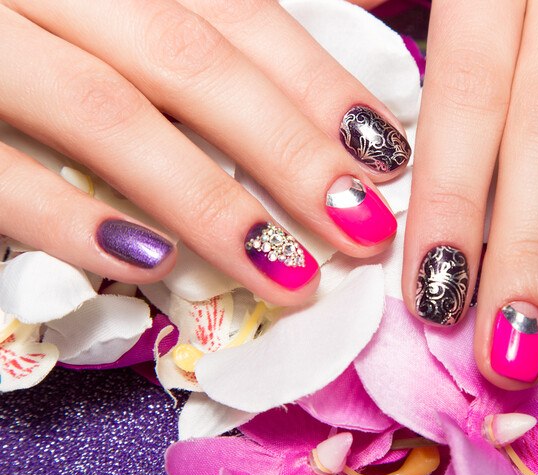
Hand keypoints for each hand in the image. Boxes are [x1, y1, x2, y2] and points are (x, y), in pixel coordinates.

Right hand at [0, 0, 408, 305]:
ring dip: (204, 199)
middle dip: (288, 148)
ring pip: (103, 111)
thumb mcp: (114, 2)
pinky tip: (146, 264)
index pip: (239, 10)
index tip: (386, 153)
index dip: (320, 83)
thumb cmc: (36, 19)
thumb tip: (331, 44)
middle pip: (188, 57)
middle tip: (362, 225)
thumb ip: (201, 17)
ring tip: (285, 269)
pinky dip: (67, 217)